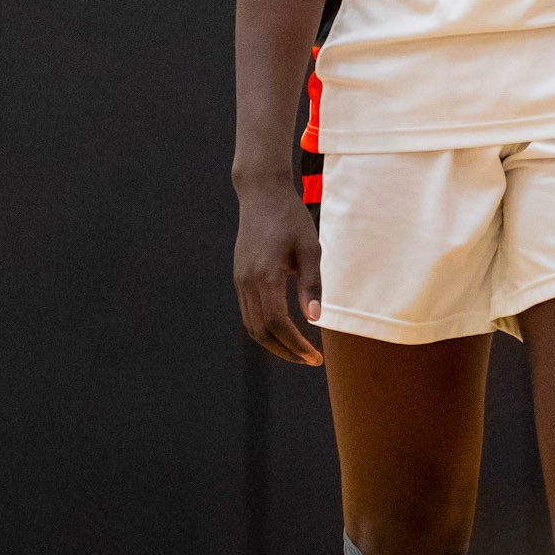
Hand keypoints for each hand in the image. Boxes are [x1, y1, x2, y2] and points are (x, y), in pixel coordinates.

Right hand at [234, 174, 324, 364]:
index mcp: (266, 275)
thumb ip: (311, 284)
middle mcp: (248, 281)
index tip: (315, 357)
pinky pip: (249, 312)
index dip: (296, 345)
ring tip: (300, 350)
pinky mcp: (240, 277)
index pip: (278, 324)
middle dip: (286, 351)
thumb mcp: (310, 249)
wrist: (262, 195)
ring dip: (275, 343)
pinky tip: (285, 330)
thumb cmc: (291, 218)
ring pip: (252, 325)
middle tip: (310, 359)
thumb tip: (314, 318)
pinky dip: (266, 328)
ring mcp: (240, 280)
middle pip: (261, 331)